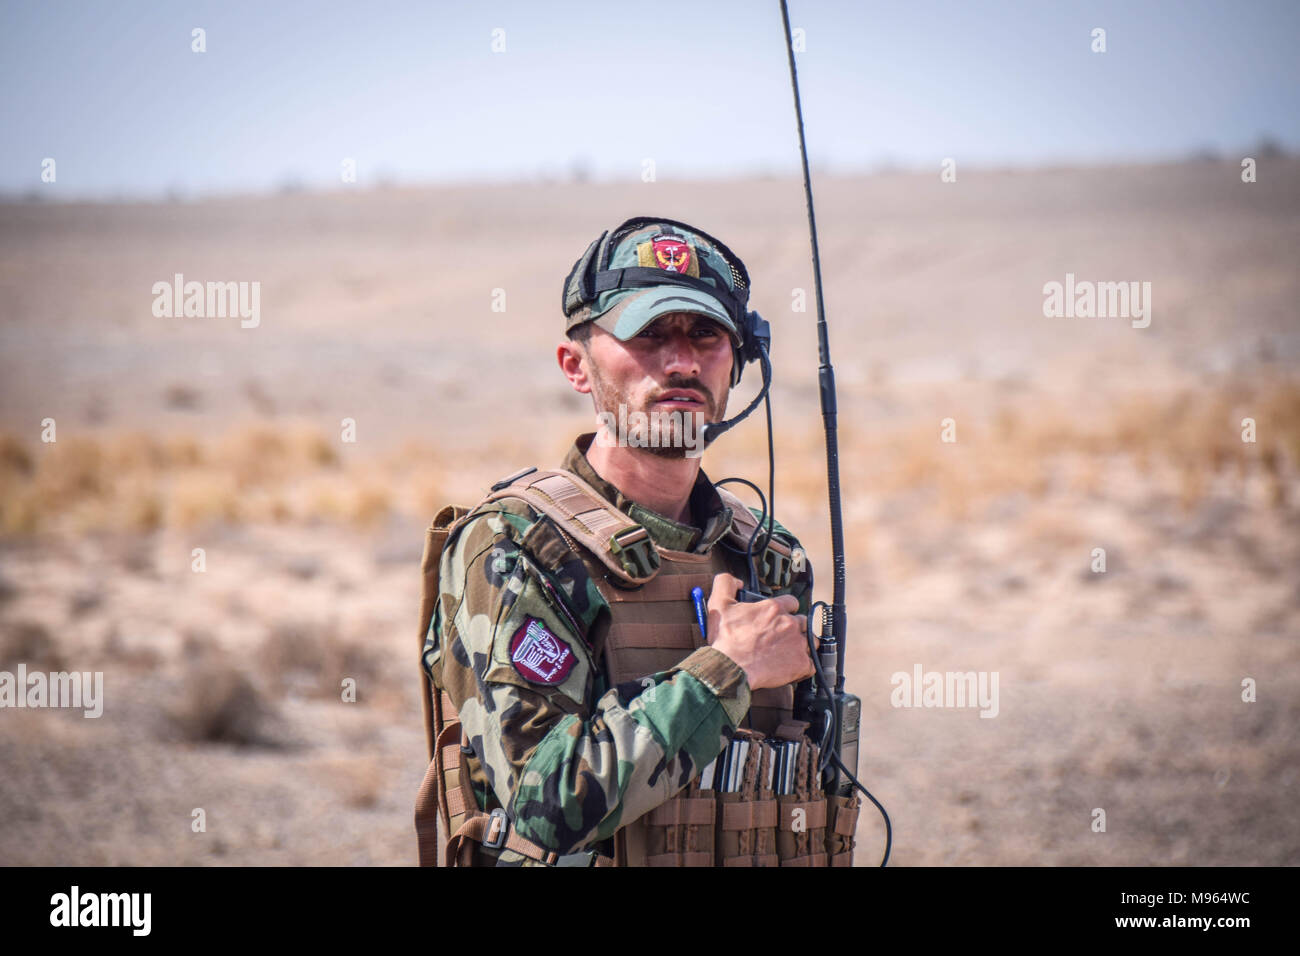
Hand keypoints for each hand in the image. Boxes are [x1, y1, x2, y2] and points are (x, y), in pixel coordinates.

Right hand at [705, 573, 812, 690]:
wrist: (729, 668)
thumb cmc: (725, 640)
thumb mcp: (719, 603)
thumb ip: (726, 583)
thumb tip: (737, 582)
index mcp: (774, 609)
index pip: (791, 602)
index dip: (786, 609)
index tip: (780, 616)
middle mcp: (789, 624)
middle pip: (804, 621)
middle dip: (795, 627)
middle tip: (782, 637)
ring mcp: (797, 644)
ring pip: (811, 641)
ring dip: (803, 645)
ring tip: (789, 652)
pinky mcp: (800, 664)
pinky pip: (811, 664)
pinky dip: (804, 667)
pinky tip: (793, 667)